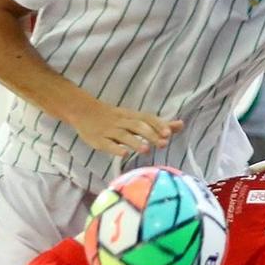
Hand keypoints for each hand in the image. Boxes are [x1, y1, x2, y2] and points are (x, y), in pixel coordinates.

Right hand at [65, 97, 182, 157]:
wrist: (83, 111)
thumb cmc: (115, 117)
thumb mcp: (135, 118)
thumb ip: (157, 124)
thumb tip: (180, 125)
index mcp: (131, 116)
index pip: (147, 118)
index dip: (158, 125)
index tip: (169, 133)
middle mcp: (122, 122)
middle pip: (138, 127)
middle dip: (151, 135)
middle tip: (163, 144)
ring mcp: (110, 131)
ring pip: (124, 135)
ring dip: (135, 142)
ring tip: (146, 150)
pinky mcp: (98, 140)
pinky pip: (107, 144)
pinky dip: (115, 149)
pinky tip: (123, 154)